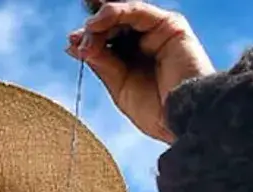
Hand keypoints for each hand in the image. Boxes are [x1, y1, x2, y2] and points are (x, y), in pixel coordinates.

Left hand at [67, 1, 214, 142]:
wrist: (181, 119)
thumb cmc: (156, 111)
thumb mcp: (119, 87)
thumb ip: (101, 63)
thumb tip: (74, 46)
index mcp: (134, 60)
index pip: (108, 40)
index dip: (89, 38)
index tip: (71, 43)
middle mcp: (147, 43)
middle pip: (113, 26)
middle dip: (92, 31)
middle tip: (77, 41)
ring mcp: (158, 33)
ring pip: (124, 15)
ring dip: (101, 22)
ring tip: (88, 32)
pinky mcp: (170, 26)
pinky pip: (139, 11)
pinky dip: (117, 12)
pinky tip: (99, 22)